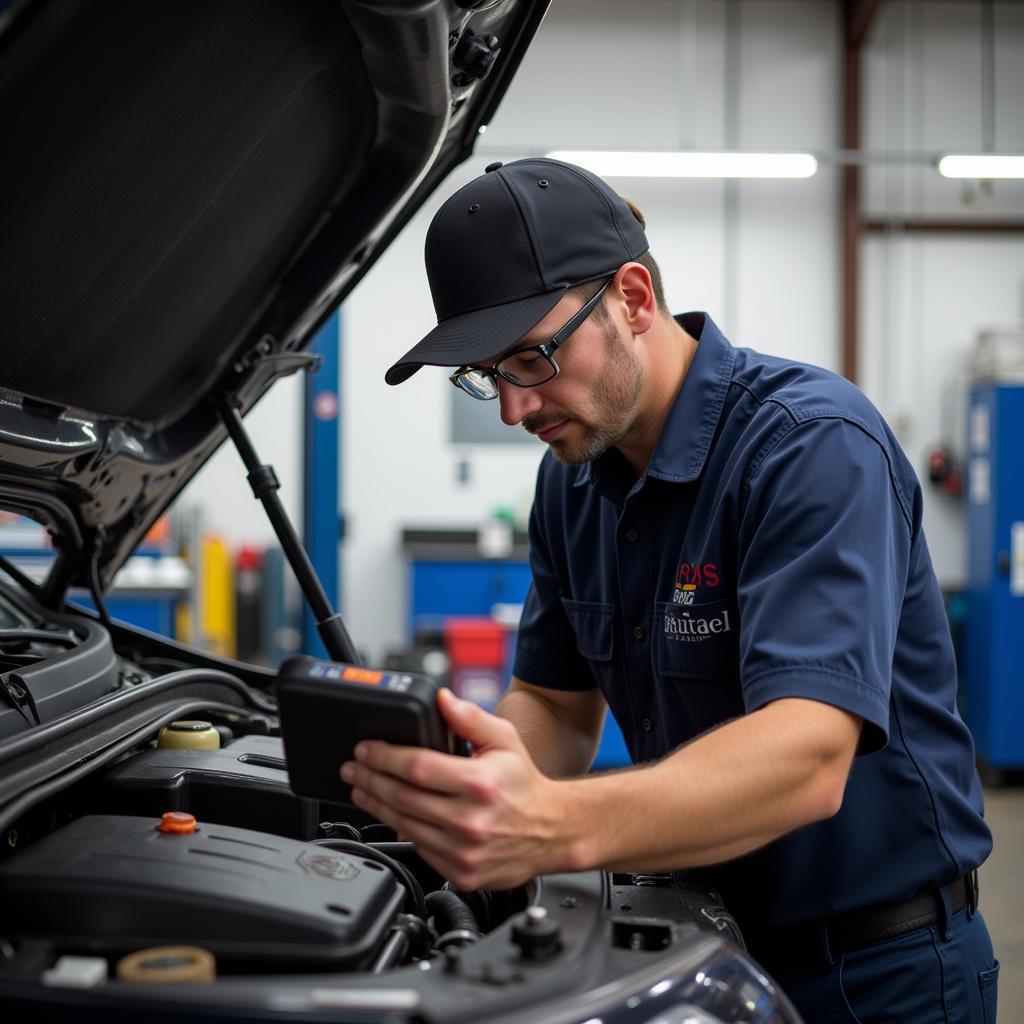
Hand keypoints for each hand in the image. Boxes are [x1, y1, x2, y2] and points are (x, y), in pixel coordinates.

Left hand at [340, 689, 571, 888]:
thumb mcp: (504, 740)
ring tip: (362, 788)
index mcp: (479, 782)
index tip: (366, 748)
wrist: (550, 831)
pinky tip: (389, 814)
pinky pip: (418, 848)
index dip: (384, 756)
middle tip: (354, 767)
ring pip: (403, 824)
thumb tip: (442, 699)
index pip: (417, 767)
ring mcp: (463, 851)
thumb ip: (470, 718)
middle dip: (370, 779)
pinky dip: (399, 828)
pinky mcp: (460, 872)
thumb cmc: (524, 785)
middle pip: (402, 796)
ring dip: (376, 804)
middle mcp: (470, 819)